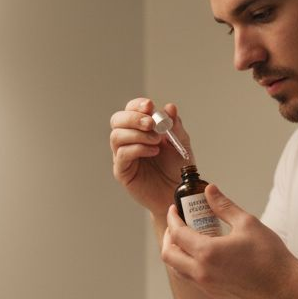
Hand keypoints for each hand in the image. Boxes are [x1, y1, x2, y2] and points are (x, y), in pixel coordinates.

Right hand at [109, 98, 191, 216]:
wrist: (178, 193)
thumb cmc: (178, 169)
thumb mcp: (181, 143)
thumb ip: (175, 126)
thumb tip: (169, 107)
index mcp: (140, 129)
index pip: (130, 110)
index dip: (137, 105)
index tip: (150, 106)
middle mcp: (128, 140)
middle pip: (117, 120)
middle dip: (133, 118)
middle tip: (151, 124)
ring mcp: (123, 156)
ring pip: (117, 136)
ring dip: (138, 135)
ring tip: (157, 142)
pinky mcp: (122, 171)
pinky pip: (122, 155)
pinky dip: (138, 149)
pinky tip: (154, 152)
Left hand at [161, 183, 297, 298]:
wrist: (284, 286)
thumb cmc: (269, 255)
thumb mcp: (247, 223)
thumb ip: (223, 206)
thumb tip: (209, 190)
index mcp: (207, 253)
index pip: (177, 233)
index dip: (172, 218)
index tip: (175, 209)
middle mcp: (201, 272)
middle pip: (168, 255)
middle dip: (168, 237)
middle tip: (177, 224)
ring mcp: (206, 286)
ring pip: (177, 269)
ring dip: (176, 253)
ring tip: (187, 239)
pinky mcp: (213, 293)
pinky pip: (190, 279)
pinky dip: (187, 265)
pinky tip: (201, 254)